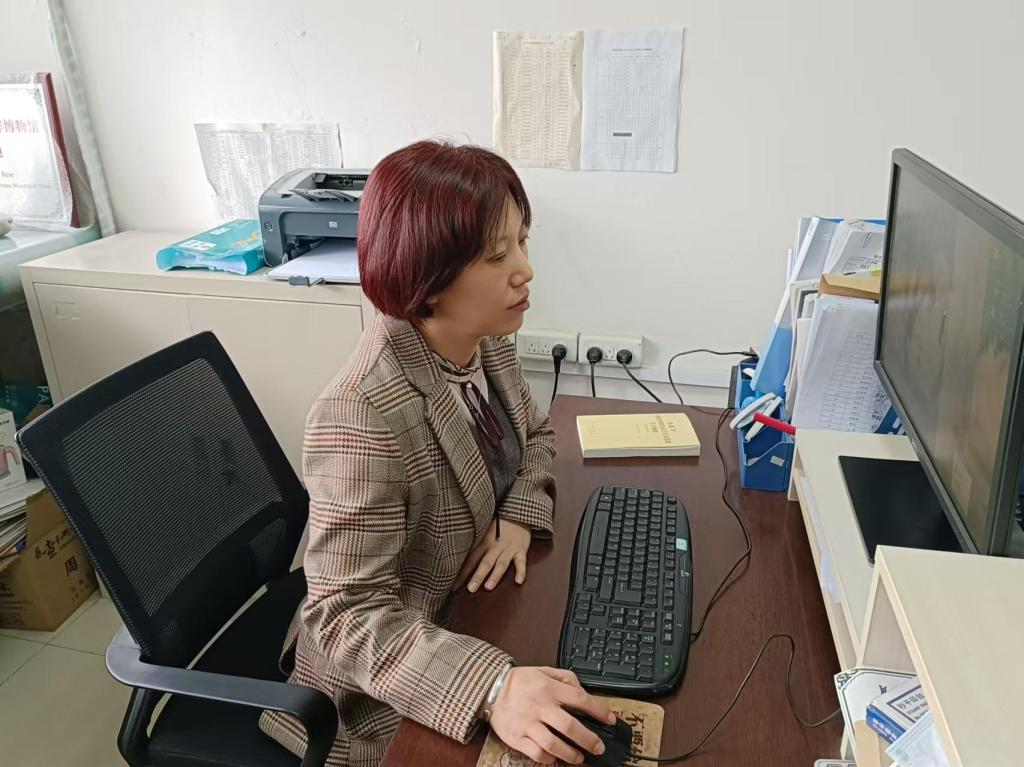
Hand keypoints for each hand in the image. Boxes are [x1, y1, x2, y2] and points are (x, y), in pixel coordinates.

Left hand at [455, 519, 530, 592]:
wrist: (517, 513)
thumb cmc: (498, 525)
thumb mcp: (483, 531)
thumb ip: (474, 544)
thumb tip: (456, 557)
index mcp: (483, 542)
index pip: (471, 560)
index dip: (462, 574)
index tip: (454, 587)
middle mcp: (495, 546)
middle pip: (485, 563)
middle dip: (478, 576)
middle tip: (470, 589)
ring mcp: (509, 548)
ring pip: (501, 563)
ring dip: (495, 576)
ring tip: (488, 587)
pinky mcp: (521, 550)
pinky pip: (521, 562)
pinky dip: (520, 571)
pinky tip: (518, 581)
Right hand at [489, 667, 614, 764]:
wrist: (491, 689)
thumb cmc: (520, 682)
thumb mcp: (544, 671)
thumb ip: (566, 678)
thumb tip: (582, 691)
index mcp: (549, 689)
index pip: (580, 700)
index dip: (599, 711)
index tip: (610, 719)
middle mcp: (540, 707)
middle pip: (569, 726)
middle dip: (588, 739)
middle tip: (598, 747)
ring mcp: (528, 724)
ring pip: (553, 744)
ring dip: (570, 754)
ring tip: (579, 758)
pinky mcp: (517, 737)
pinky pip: (536, 753)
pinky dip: (548, 758)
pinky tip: (556, 758)